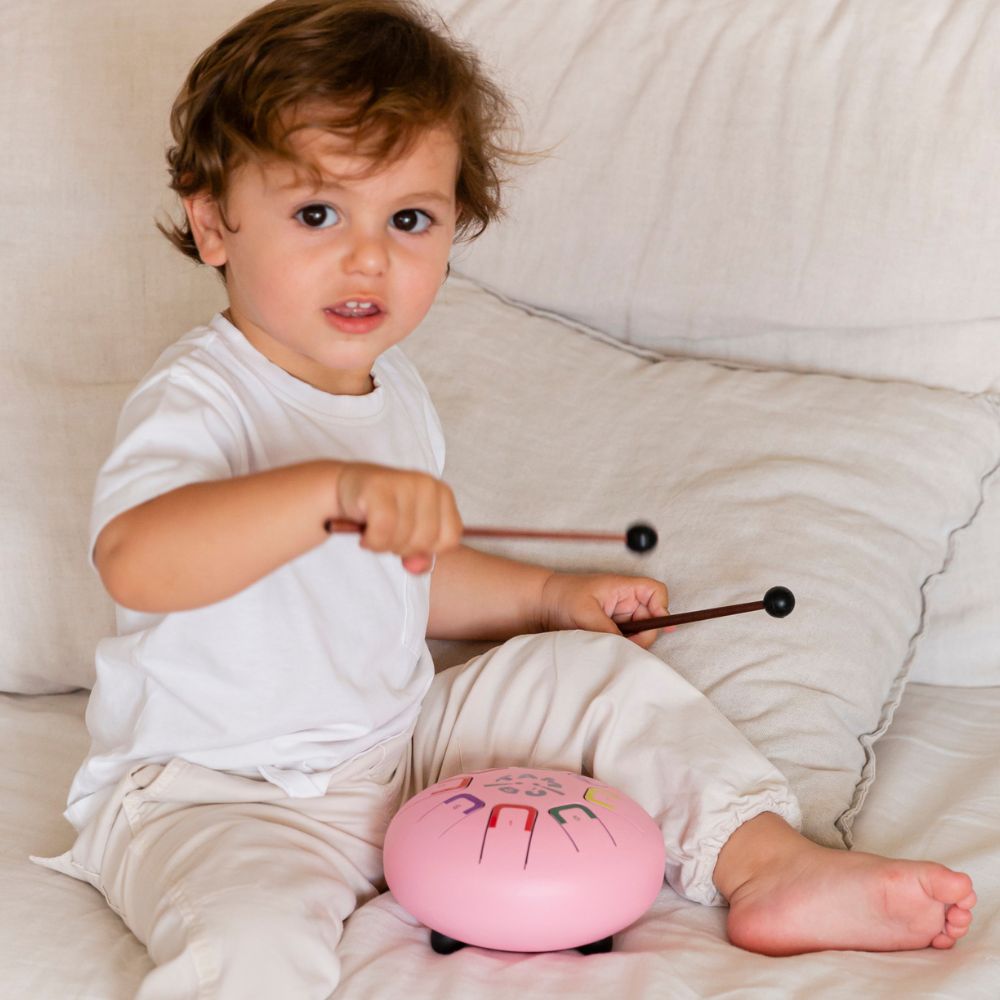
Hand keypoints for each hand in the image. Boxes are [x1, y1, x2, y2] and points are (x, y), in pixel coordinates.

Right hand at [335, 463, 462, 573]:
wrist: (349, 488)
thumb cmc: (384, 511)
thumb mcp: (410, 535)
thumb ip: (421, 556)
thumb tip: (417, 567)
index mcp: (443, 494)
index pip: (450, 538)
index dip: (427, 550)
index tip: (408, 541)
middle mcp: (428, 484)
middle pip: (426, 539)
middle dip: (403, 549)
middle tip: (387, 537)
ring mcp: (404, 482)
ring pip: (404, 535)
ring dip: (384, 545)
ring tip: (375, 533)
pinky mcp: (379, 487)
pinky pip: (383, 529)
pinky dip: (373, 541)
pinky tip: (366, 535)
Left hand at [538, 572, 669, 648]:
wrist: (543, 604)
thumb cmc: (563, 597)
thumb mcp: (585, 613)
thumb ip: (608, 630)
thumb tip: (627, 648)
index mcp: (623, 588)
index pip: (656, 591)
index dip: (662, 607)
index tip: (658, 625)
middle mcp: (626, 600)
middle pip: (651, 619)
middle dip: (644, 636)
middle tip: (626, 646)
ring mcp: (620, 616)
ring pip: (640, 634)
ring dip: (632, 644)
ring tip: (612, 648)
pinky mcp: (612, 629)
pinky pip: (627, 640)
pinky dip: (623, 647)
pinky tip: (610, 650)